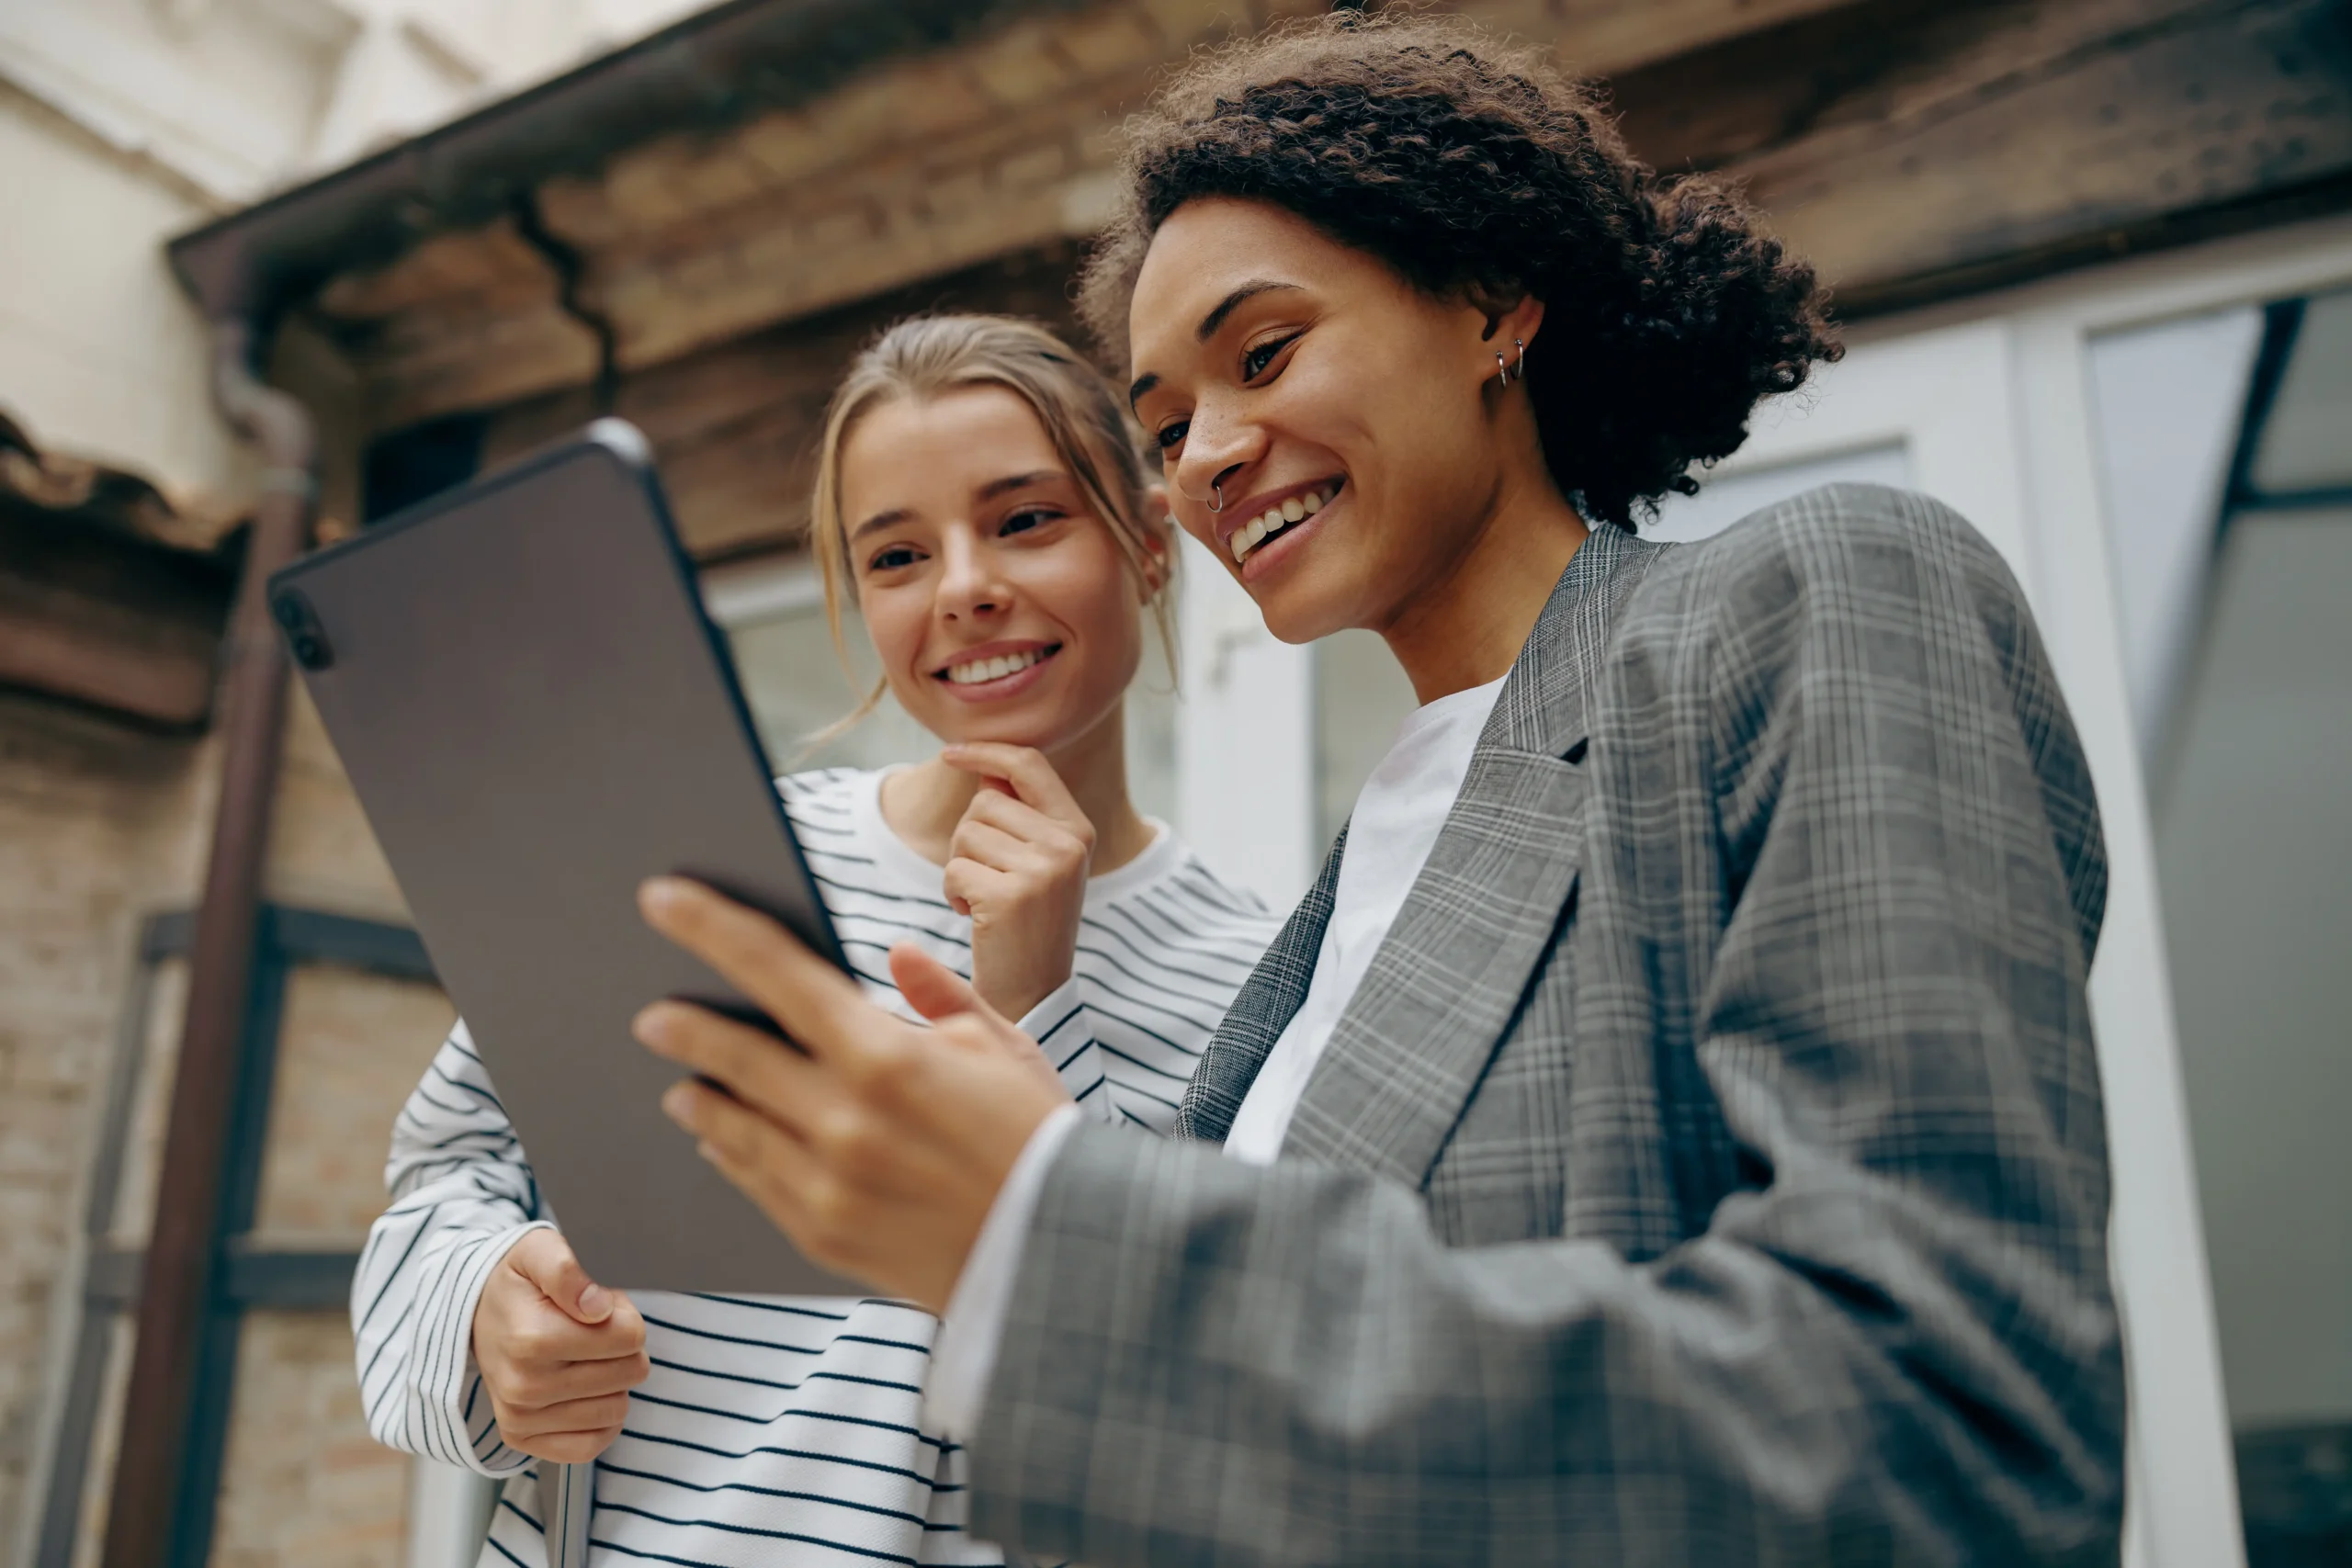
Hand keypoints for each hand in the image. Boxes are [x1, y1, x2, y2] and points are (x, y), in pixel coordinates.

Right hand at [471, 1228, 648, 1462]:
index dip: (625, 1315)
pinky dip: (598, 1420)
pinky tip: (582, 1392)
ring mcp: (521, 1418)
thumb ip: (567, 1272)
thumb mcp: (539, 1251)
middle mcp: (523, 1387)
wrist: (476, 1313)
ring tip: (580, 1356)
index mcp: (532, 1339)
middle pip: (630, 1373)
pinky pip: (591, 1445)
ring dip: (611, 1382)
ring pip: (617, 1409)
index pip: (630, 1337)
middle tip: (590, 1330)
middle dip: (621, 1347)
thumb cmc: (517, 1283)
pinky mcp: (522, 1440)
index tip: (598, 1307)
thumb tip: (597, 1308)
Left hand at [632, 877, 1073, 1312]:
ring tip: (683, 1084)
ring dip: (700, 1095)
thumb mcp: (1002, 1046)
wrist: (1058, 1252)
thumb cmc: (1038, 1135)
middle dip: (684, 1027)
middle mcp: (841, 1118)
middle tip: (651, 1015)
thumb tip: (896, 955)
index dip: (710, 928)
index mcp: (885, 1054)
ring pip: (731, 1124)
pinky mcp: (820, 1235)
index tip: (662, 898)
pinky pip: (753, 1181)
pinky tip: (721, 1138)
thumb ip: (940, 993)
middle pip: (733, 1054)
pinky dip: (731, 1152)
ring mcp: (824, 1183)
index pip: (775, 973)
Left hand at [939, 743, 1094, 1020]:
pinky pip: (954, 869)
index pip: (1030, 765)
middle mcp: (1068, 846)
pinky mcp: (1010, 897)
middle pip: (984, 803)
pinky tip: (976, 918)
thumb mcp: (1039, 862)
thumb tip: (981, 764)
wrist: (1032, 993)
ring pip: (966, 834)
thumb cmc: (1024, 923)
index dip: (986, 751)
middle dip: (969, 838)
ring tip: (985, 899)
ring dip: (960, 867)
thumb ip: (1020, 814)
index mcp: (1078, 830)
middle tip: (988, 879)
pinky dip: (952, 893)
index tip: (951, 753)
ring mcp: (1043, 871)